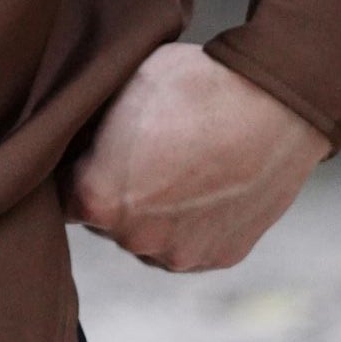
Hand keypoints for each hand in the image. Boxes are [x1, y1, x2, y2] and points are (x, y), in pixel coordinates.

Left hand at [64, 43, 326, 272]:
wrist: (276, 103)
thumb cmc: (193, 85)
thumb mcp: (119, 88)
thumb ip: (89, 130)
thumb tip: (76, 140)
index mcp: (97, 198)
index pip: (64, 195)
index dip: (79, 170)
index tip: (95, 152)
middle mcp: (134, 238)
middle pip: (107, 222)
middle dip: (118, 192)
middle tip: (145, 154)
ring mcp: (180, 253)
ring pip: (150, 237)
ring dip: (157, 213)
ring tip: (182, 167)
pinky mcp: (220, 256)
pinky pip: (191, 242)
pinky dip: (194, 222)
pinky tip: (207, 185)